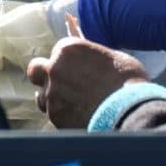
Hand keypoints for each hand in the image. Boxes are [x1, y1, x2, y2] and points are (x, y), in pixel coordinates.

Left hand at [27, 37, 149, 127]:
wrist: (129, 112)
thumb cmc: (128, 81)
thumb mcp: (115, 58)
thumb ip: (95, 57)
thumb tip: (93, 62)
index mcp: (69, 49)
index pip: (59, 49)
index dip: (69, 59)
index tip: (78, 66)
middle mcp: (54, 69)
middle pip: (36, 69)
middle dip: (45, 74)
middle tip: (61, 81)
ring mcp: (51, 94)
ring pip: (41, 95)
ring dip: (53, 97)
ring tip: (73, 103)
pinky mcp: (54, 116)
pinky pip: (52, 114)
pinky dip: (63, 114)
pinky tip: (79, 115)